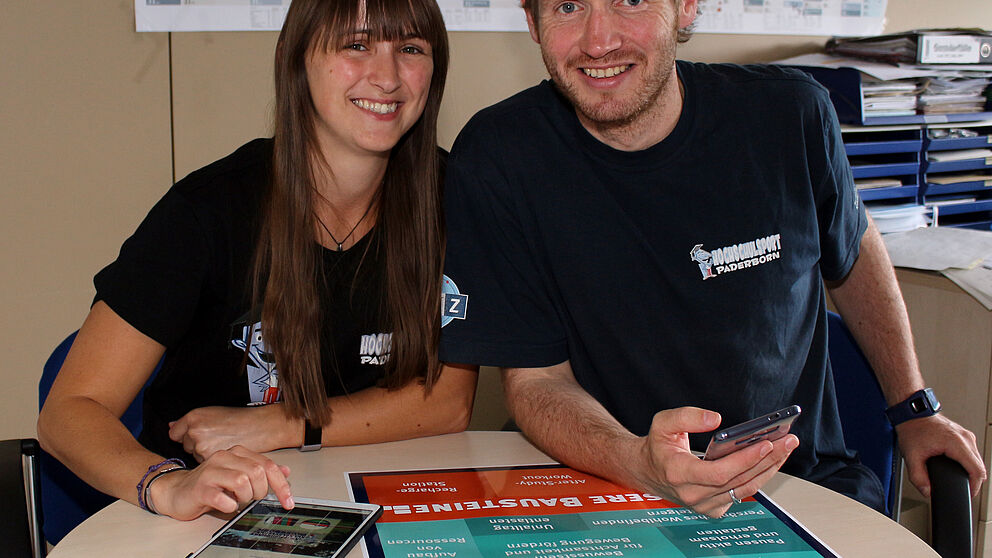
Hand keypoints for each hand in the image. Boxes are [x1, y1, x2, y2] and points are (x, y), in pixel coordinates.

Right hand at [148, 445, 292, 519]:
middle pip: (257, 472)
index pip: (268, 465)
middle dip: (260, 491)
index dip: (281, 485)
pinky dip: (230, 505)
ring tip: (238, 500)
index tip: (288, 501)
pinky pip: (223, 498)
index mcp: (237, 453)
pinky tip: (227, 504)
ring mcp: (211, 471)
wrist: (177, 491)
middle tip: (252, 498)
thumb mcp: (239, 474)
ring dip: (245, 498)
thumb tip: (286, 471)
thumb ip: (261, 471)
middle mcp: (224, 457)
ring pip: (242, 482)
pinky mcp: (201, 488)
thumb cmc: (209, 484)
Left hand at [169, 405, 297, 461]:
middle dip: (198, 445)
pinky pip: (206, 464)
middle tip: (218, 439)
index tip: (197, 437)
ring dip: (207, 455)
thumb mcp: (214, 413)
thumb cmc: (241, 419)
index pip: (175, 433)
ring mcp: (201, 445)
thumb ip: (192, 421)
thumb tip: (171, 425)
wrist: (262, 426)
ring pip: (196, 456)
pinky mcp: (210, 458)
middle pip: (186, 445)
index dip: (186, 436)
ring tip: (225, 445)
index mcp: (194, 416)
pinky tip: (227, 453)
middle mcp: (194, 430)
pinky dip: (215, 462)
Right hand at [631, 407, 797, 517]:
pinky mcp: (714, 507)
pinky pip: (742, 493)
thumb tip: (715, 419)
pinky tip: (771, 460)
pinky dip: (759, 476)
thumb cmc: (658, 447)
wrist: (648, 472)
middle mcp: (692, 494)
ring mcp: (704, 505)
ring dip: (768, 468)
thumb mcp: (663, 423)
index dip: (744, 460)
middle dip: (766, 460)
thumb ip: (687, 417)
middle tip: (787, 441)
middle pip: (738, 480)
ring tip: (785, 448)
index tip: (765, 444)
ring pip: (744, 489)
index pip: (719, 473)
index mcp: (678, 473)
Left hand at [896, 414, 984, 497]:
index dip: (974, 486)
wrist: (910, 412)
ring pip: (977, 460)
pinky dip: (968, 463)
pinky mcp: (963, 435)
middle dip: (972, 481)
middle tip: (962, 489)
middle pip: (980, 467)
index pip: (977, 470)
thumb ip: (918, 477)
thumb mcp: (911, 456)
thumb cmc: (912, 429)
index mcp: (956, 442)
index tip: (968, 494)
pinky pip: (972, 453)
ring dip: (971, 471)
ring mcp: (966, 435)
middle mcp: (965, 438)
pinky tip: (959, 468)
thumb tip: (927, 491)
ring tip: (960, 480)